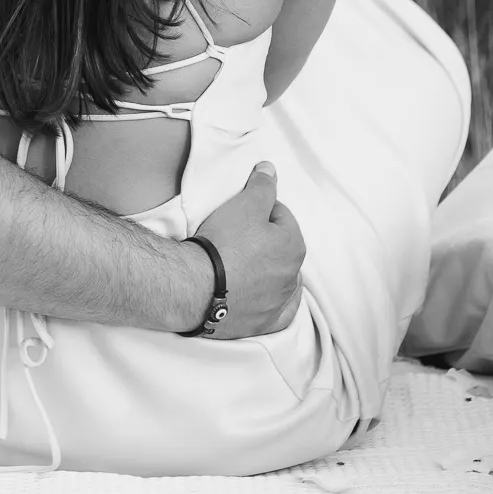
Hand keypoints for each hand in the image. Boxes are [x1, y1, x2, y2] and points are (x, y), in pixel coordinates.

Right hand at [191, 163, 305, 337]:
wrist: (198, 287)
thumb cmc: (224, 243)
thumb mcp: (245, 204)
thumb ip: (262, 185)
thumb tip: (270, 170)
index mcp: (294, 246)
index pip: (280, 215)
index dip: (258, 209)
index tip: (239, 212)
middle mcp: (293, 276)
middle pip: (280, 247)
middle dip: (264, 239)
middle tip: (235, 234)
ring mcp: (279, 302)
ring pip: (278, 278)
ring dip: (265, 268)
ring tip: (239, 262)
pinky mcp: (264, 323)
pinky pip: (277, 311)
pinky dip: (271, 301)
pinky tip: (262, 295)